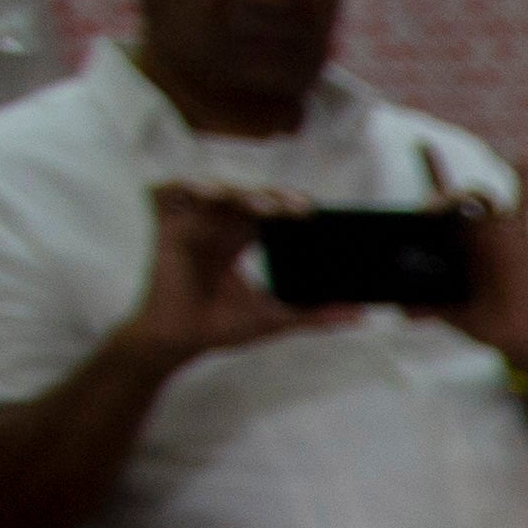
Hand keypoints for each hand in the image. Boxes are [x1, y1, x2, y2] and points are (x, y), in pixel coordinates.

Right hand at [129, 181, 341, 369]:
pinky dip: (192, 186)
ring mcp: (191, 221)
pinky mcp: (166, 222)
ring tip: (267, 207)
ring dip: (242, 193)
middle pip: (248, 196)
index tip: (315, 213)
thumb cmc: (219, 327)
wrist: (178, 342)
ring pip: (219, 190)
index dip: (289, 205)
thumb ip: (317, 315)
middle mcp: (217, 225)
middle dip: (274, 196)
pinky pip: (175, 191)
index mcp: (241, 238)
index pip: (269, 210)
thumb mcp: (276, 318)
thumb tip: (362, 316)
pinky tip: (213, 195)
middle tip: (301, 208)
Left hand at [432, 147, 527, 374]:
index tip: (415, 162)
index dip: (423, 179)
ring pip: (481, 199)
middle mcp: (471, 231)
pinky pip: (526, 203)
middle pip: (454, 199)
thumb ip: (428, 307)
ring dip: (469, 196)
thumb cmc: (484, 321)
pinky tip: (526, 161)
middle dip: (441, 199)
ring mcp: (496, 232)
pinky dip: (527, 181)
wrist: (521, 335)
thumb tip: (402, 310)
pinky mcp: (519, 238)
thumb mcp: (450, 314)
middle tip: (432, 210)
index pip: (432, 206)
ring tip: (462, 203)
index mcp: (451, 243)